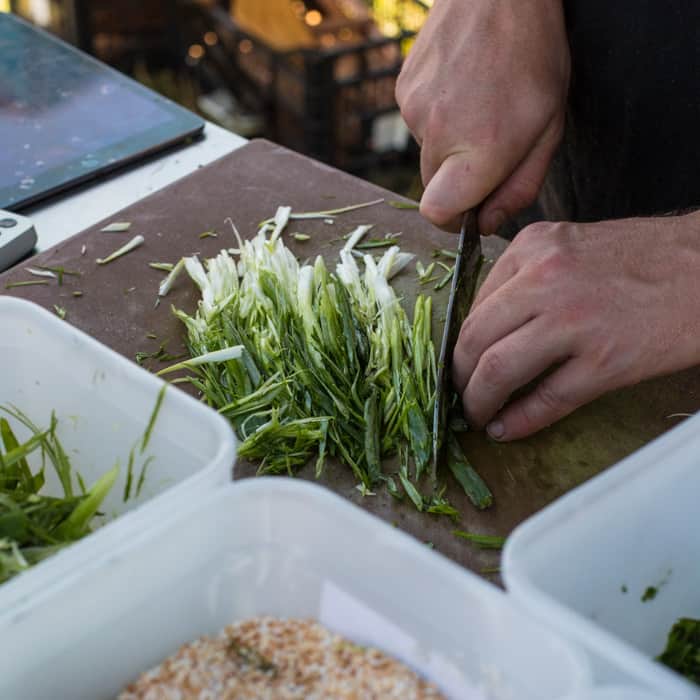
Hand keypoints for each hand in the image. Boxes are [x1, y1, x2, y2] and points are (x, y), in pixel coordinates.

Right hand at [395, 0, 569, 232]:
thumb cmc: (534, 55)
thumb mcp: (549, 128)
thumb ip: (519, 187)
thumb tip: (486, 224)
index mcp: (481, 149)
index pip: (438, 213)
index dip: (454, 218)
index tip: (471, 208)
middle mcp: (440, 133)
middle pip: (433, 187)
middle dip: (458, 179)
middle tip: (488, 144)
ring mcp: (415, 110)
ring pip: (427, 154)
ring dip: (449, 144)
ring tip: (478, 103)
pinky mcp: (403, 91)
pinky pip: (418, 125)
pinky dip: (437, 117)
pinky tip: (460, 86)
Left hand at [452, 213, 699, 438]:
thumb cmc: (642, 260)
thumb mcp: (569, 247)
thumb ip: (525, 280)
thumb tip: (488, 331)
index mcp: (532, 248)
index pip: (475, 306)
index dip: (462, 344)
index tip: (462, 363)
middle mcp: (544, 280)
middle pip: (475, 340)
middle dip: (459, 376)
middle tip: (460, 394)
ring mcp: (573, 322)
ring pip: (499, 371)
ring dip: (478, 402)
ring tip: (476, 415)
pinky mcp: (605, 362)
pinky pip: (546, 400)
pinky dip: (518, 422)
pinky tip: (506, 430)